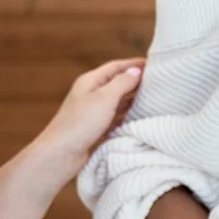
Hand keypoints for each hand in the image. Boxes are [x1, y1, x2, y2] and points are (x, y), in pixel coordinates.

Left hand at [32, 58, 144, 176]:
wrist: (60, 155)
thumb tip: (136, 71)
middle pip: (117, 83)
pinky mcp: (94, 128)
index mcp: (90, 81)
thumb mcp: (104, 98)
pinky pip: (115, 118)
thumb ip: (122, 83)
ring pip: (117, 101)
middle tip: (158, 82)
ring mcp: (92, 112)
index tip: (154, 65)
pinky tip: (138, 119)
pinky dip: (127, 117)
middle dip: (136, 81)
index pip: (116, 67)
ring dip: (133, 100)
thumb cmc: (80, 124)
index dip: (134, 64)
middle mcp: (90, 94)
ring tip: (153, 100)